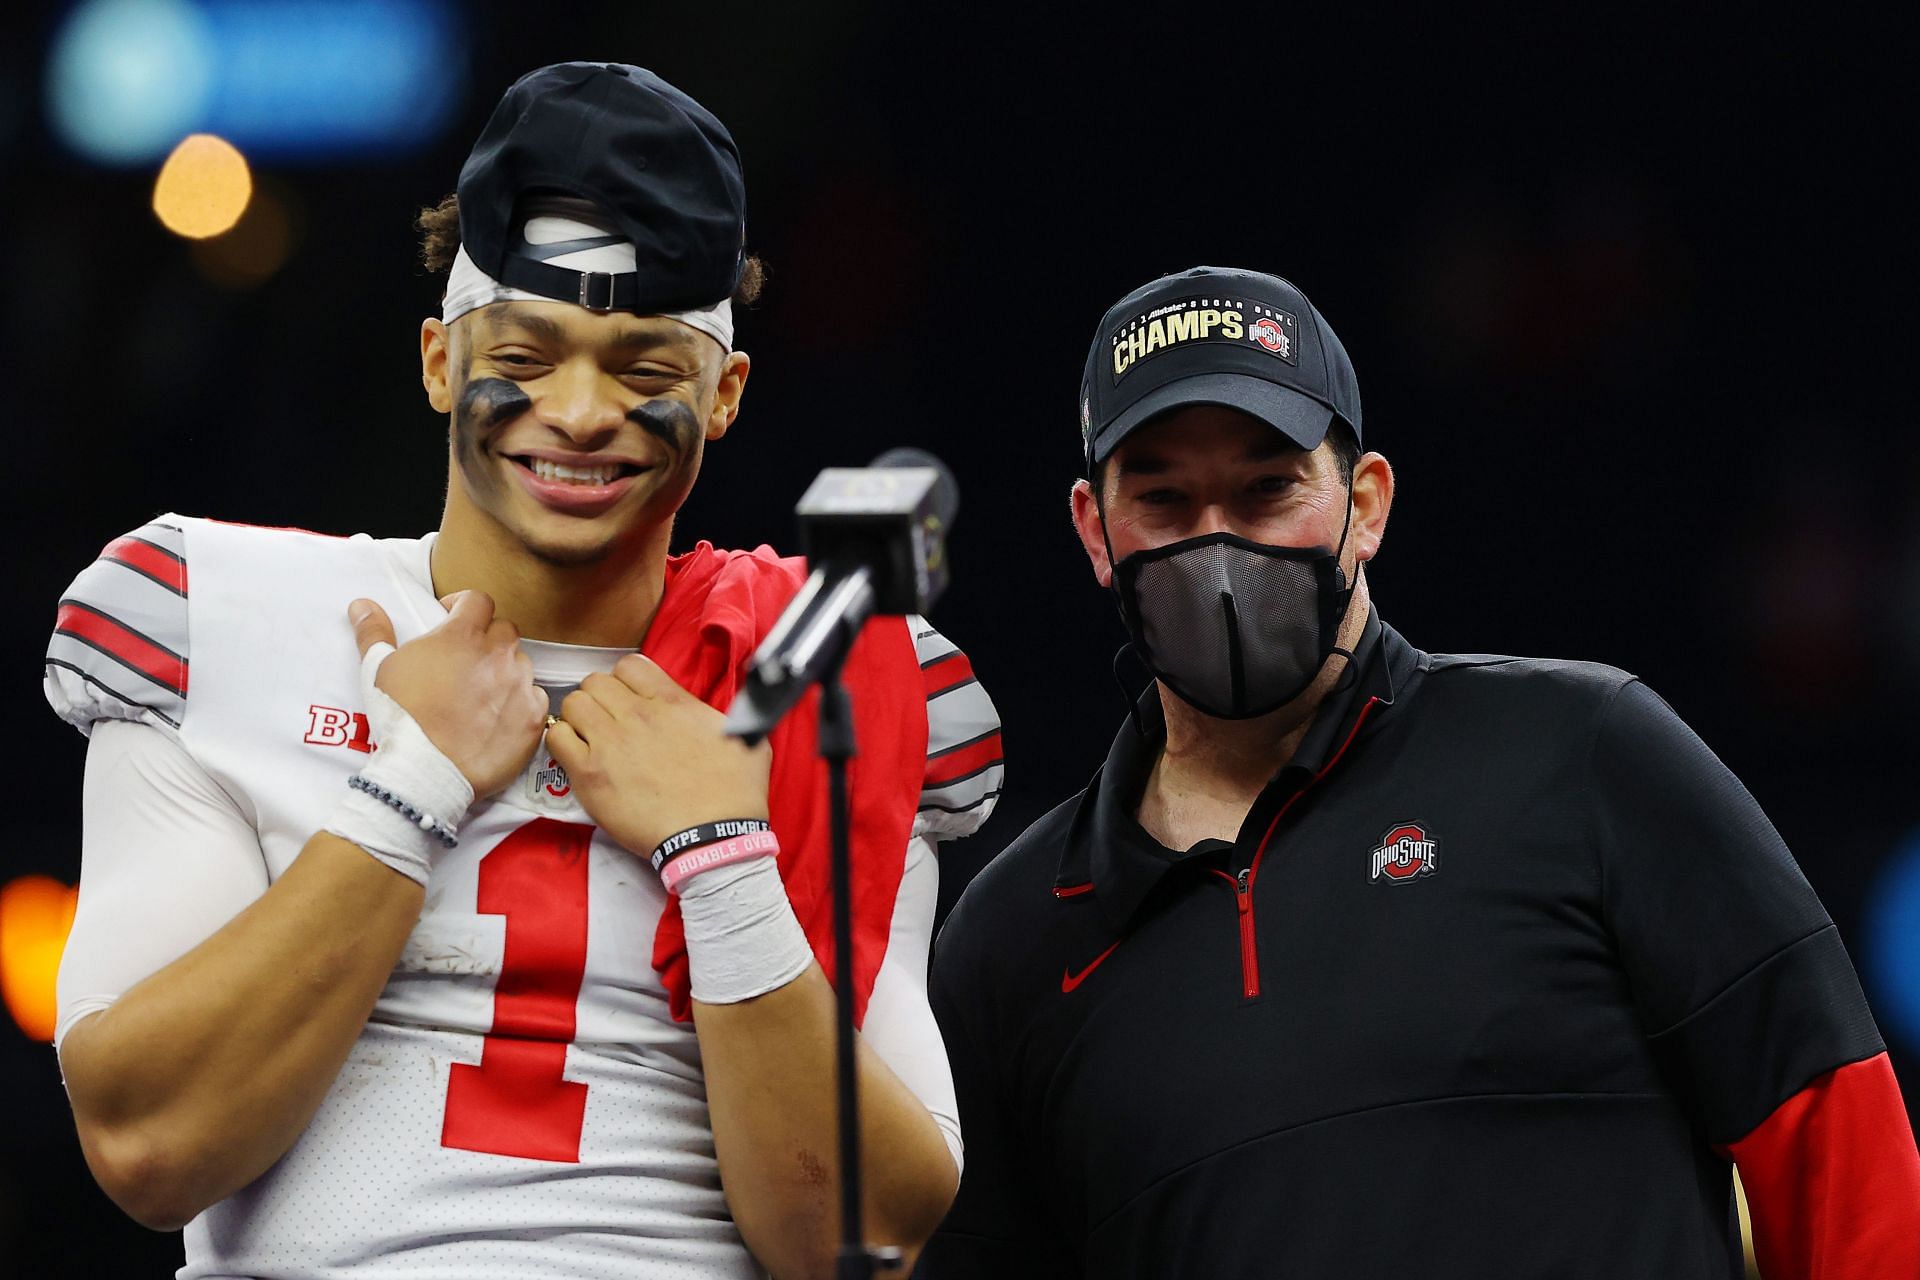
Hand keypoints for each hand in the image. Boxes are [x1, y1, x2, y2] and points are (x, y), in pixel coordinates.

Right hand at [348, 592, 546, 798]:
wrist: (426, 769)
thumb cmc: (401, 718)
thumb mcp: (379, 670)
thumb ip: (374, 632)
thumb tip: (362, 606)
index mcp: (462, 635)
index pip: (478, 600)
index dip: (465, 606)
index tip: (453, 618)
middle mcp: (498, 654)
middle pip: (504, 631)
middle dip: (487, 639)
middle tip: (467, 660)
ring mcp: (520, 685)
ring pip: (521, 665)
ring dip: (505, 672)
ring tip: (481, 694)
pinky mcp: (534, 717)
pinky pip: (536, 699)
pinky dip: (521, 704)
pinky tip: (499, 718)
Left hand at [546, 654, 771, 858]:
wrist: (713, 837)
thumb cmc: (734, 794)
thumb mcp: (746, 738)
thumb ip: (732, 714)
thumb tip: (738, 709)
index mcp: (671, 702)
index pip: (629, 665)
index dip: (626, 681)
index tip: (631, 700)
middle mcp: (637, 714)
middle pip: (595, 682)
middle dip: (600, 699)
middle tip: (610, 723)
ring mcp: (610, 742)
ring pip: (573, 703)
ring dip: (579, 718)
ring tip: (591, 739)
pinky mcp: (589, 773)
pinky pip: (556, 737)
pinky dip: (563, 742)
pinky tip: (578, 757)